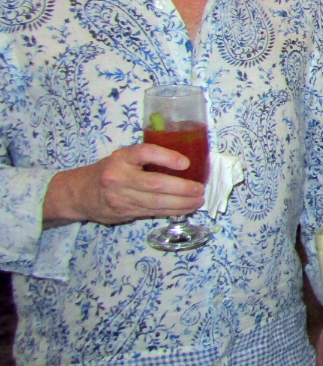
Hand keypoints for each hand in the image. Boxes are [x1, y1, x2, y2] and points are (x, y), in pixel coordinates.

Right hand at [42, 144, 204, 227]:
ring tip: (198, 200)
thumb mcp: (122, 157)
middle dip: (182, 189)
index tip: (186, 163)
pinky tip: (185, 208)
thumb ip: (146, 158)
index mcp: (121, 158)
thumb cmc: (108, 171)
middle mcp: (119, 177)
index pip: (145, 153)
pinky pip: (153, 212)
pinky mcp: (124, 212)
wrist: (78, 194)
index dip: (167, 157)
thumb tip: (184, 162)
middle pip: (156, 184)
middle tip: (200, 189)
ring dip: (182, 203)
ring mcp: (121, 197)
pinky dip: (172, 211)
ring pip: (157, 202)